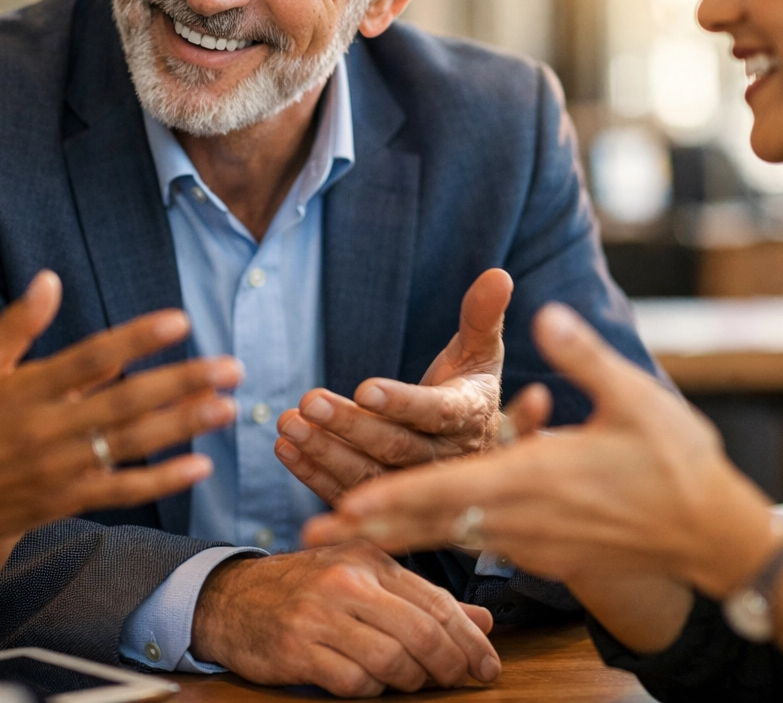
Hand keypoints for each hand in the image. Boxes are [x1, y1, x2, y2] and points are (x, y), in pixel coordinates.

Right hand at [0, 271, 242, 552]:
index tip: (179, 321)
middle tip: (230, 367)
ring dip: (182, 427)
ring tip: (225, 408)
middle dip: (182, 383)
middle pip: (126, 402)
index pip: (92, 357)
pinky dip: (159, 481)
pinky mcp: (59, 502)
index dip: (137, 339)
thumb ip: (16, 325)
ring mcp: (55, 469)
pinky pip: (119, 491)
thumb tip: (51, 278)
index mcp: (23, 388)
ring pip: (130, 445)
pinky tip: (197, 467)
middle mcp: (45, 429)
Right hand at [189, 542, 500, 696]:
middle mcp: (346, 582)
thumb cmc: (307, 588)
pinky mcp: (297, 649)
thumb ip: (422, 599)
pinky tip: (369, 683)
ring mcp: (319, 616)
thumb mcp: (365, 578)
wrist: (232, 597)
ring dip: (412, 681)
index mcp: (369, 559)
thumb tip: (483, 623)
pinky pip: (354, 683)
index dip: (470, 640)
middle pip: (420, 633)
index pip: (435, 602)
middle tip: (460, 681)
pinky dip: (371, 690)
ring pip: (392, 661)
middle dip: (450, 665)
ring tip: (413, 682)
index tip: (487, 666)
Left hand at [274, 269, 512, 503]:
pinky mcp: (388, 506)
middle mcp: (446, 460)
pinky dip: (314, 475)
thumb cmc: (470, 390)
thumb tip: (497, 274)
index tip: (364, 388)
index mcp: (469, 418)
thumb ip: (482, 316)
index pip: (436, 412)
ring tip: (287, 423)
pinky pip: (348, 492)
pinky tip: (285, 449)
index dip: (401, 402)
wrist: (477, 452)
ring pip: (368, 475)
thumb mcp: (482, 352)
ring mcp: (415, 488)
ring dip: (324, 451)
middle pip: (395, 446)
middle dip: (349, 425)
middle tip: (309, 401)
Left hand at [303, 304, 774, 596]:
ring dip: (390, 535)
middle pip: (432, 523)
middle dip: (370, 526)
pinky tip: (400, 541)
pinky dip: (430, 543)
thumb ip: (581, 355)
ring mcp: (530, 543)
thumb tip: (543, 311)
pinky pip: (473, 546)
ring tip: (335, 537)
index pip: (449, 489)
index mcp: (537, 478)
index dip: (394, 496)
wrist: (713, 536)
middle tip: (312, 532)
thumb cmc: (677, 463)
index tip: (346, 502)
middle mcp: (523, 518)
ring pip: (446, 538)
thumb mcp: (633, 398)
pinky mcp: (541, 555)